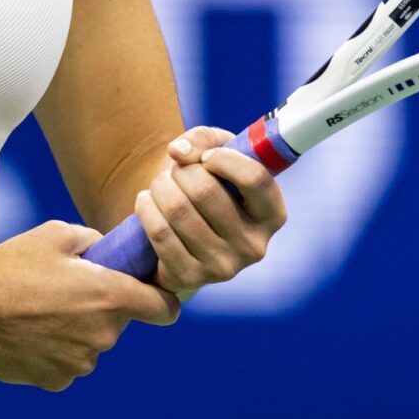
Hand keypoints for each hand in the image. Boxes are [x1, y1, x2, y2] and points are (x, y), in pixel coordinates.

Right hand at [0, 221, 180, 391]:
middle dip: (102, 306)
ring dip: (78, 329)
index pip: (164, 308)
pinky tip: (30, 331)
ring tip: (41, 309)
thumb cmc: (10, 266)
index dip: (162, 299)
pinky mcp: (57, 380)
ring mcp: (80, 362)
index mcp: (109, 296)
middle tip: (68, 288)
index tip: (150, 293)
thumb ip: (93, 240)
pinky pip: (68, 361)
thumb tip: (105, 250)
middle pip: (119, 322)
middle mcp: (102, 335)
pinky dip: (56, 348)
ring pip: (92, 343)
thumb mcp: (56, 234)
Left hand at [135, 125, 287, 294]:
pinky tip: (147, 202)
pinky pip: (160, 233)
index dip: (224, 159)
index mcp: (272, 215)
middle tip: (176, 170)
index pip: (255, 179)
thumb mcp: (216, 153)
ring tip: (160, 185)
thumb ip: (203, 139)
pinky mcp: (191, 278)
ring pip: (178, 210)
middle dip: (181, 171)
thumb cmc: (208, 185)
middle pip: (205, 191)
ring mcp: (223, 267)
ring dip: (160, 186)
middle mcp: (254, 246)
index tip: (206, 156)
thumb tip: (179, 152)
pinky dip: (146, 208)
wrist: (182, 231)